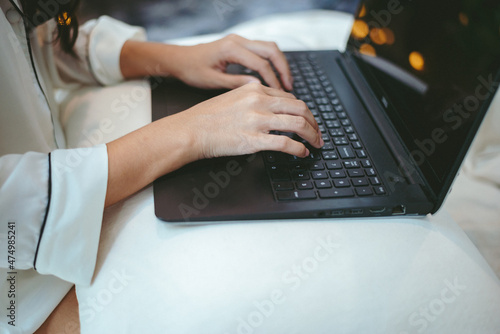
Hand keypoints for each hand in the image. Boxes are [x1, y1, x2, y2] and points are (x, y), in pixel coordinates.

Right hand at [105, 82, 321, 206]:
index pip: (289, 97)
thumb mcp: (232, 98)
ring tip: (317, 144)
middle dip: (314, 122)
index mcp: (254, 89)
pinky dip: (299, 149)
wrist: (189, 130)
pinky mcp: (254, 139)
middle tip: (319, 133)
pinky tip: (302, 154)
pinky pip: (286, 143)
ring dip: (313, 135)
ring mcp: (258, 120)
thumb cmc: (206, 118)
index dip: (303, 110)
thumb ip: (252, 99)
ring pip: (298, 123)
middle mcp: (259, 101)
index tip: (308, 120)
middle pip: (300, 107)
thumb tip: (271, 109)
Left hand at [168, 34, 292, 89]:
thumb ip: (236, 83)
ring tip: (285, 83)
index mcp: (231, 49)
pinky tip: (274, 77)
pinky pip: (262, 50)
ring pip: (269, 47)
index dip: (273, 79)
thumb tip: (258, 88)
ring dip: (279, 64)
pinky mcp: (239, 44)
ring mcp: (239, 40)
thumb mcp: (213, 81)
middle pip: (271, 50)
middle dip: (283, 68)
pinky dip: (271, 62)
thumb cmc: (192, 70)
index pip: (260, 63)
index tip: (280, 94)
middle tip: (289, 86)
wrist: (180, 59)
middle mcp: (237, 40)